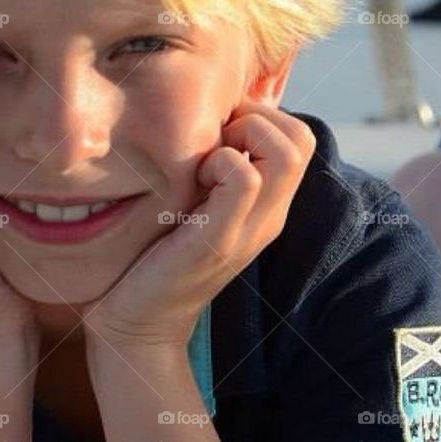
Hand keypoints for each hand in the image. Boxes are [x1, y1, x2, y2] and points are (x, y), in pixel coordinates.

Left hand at [80, 103, 316, 351]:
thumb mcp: (194, 204)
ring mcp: (249, 229)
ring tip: (205, 163)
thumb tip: (207, 120)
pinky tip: (191, 183)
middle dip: (257, 119)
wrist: (138, 324)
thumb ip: (211, 171)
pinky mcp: (219, 239)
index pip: (300, 137)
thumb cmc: (156, 255)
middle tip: (214, 143)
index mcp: (268, 206)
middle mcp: (269, 216)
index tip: (218, 134)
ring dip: (241, 138)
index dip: (261, 117)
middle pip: (302, 138)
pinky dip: (220, 162)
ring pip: (286, 153)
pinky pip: (245, 179)